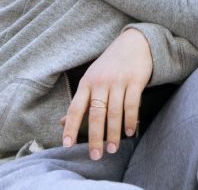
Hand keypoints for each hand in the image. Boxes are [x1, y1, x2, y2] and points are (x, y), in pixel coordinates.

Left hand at [61, 28, 152, 158]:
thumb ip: (80, 101)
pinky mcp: (135, 80)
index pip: (76, 108)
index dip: (70, 127)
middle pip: (96, 114)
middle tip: (96, 156)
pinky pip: (132, 104)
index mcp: (87, 82)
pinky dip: (131, 120)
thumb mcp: (92, 78)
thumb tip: (62, 122)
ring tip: (113, 149)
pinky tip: (130, 131)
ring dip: (114, 133)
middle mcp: (101, 81)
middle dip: (95, 138)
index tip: (68, 145)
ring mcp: (119, 80)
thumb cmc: (110, 64)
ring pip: (114, 112)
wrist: (135, 42)